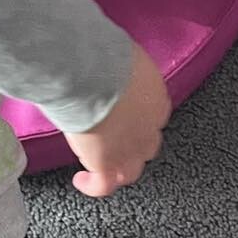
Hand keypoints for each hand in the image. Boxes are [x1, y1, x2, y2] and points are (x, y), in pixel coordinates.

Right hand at [65, 42, 170, 197]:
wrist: (92, 73)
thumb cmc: (102, 54)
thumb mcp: (118, 52)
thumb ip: (115, 62)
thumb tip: (100, 54)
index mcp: (156, 96)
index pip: (155, 115)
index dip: (141, 119)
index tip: (126, 115)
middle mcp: (149, 127)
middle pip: (147, 145)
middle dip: (134, 146)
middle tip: (114, 142)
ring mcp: (131, 149)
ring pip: (131, 170)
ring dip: (118, 170)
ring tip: (101, 168)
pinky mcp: (109, 165)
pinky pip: (104, 185)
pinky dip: (93, 185)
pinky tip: (82, 180)